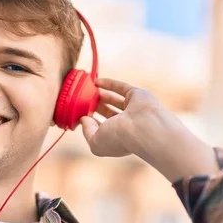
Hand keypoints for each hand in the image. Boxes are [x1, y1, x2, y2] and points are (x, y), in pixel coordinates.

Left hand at [80, 78, 217, 181]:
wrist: (143, 127)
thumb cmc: (119, 138)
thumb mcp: (95, 141)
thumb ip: (87, 130)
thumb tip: (84, 119)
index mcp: (118, 138)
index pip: (102, 130)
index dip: (90, 123)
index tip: (79, 116)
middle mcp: (127, 125)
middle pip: (108, 114)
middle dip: (95, 107)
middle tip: (81, 100)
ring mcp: (133, 109)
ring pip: (114, 100)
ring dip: (101, 95)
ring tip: (86, 90)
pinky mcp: (137, 95)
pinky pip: (121, 87)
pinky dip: (109, 83)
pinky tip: (96, 81)